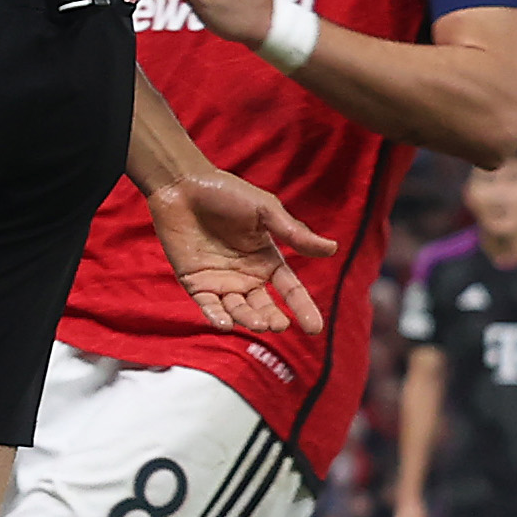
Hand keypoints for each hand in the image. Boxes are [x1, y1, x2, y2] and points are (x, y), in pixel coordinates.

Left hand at [142, 167, 334, 337]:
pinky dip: (215, 316)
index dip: (303, 308)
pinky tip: (224, 323)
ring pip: (237, 310)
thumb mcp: (266, 211)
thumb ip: (294, 233)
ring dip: (247, 319)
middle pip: (264, 306)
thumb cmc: (228, 194)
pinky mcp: (194, 283)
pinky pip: (207, 305)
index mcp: (268, 260)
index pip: (291, 290)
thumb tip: (332, 249)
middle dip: (272, 319)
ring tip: (258, 324)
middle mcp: (247, 276)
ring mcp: (220, 282)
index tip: (315, 329)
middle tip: (279, 326)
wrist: (184, 186)